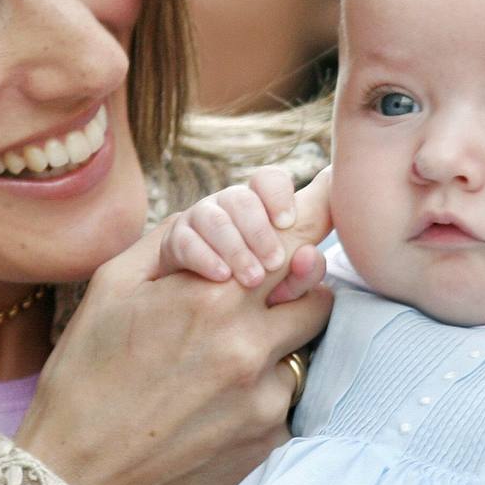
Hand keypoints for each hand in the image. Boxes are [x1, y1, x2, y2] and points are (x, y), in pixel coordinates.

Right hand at [16, 168, 333, 484]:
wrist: (75, 480)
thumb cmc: (86, 375)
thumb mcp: (114, 284)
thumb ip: (179, 238)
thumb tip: (231, 216)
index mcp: (211, 297)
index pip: (295, 240)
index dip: (308, 224)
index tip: (321, 212)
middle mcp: (248, 345)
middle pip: (316, 293)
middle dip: (297, 287)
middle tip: (262, 296)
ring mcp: (265, 398)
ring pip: (302, 347)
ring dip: (278, 342)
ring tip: (222, 362)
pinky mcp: (269, 441)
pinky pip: (287, 399)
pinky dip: (263, 393)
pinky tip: (216, 406)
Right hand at [158, 165, 298, 287]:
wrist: (198, 305)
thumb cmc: (253, 291)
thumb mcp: (282, 284)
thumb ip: (302, 273)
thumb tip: (311, 256)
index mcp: (258, 207)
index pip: (268, 180)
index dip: (278, 194)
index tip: (288, 222)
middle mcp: (227, 205)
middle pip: (241, 199)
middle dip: (260, 231)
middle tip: (274, 263)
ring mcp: (198, 220)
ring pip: (214, 219)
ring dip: (236, 248)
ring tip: (253, 279)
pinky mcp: (174, 242)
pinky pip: (186, 241)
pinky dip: (206, 258)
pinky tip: (222, 276)